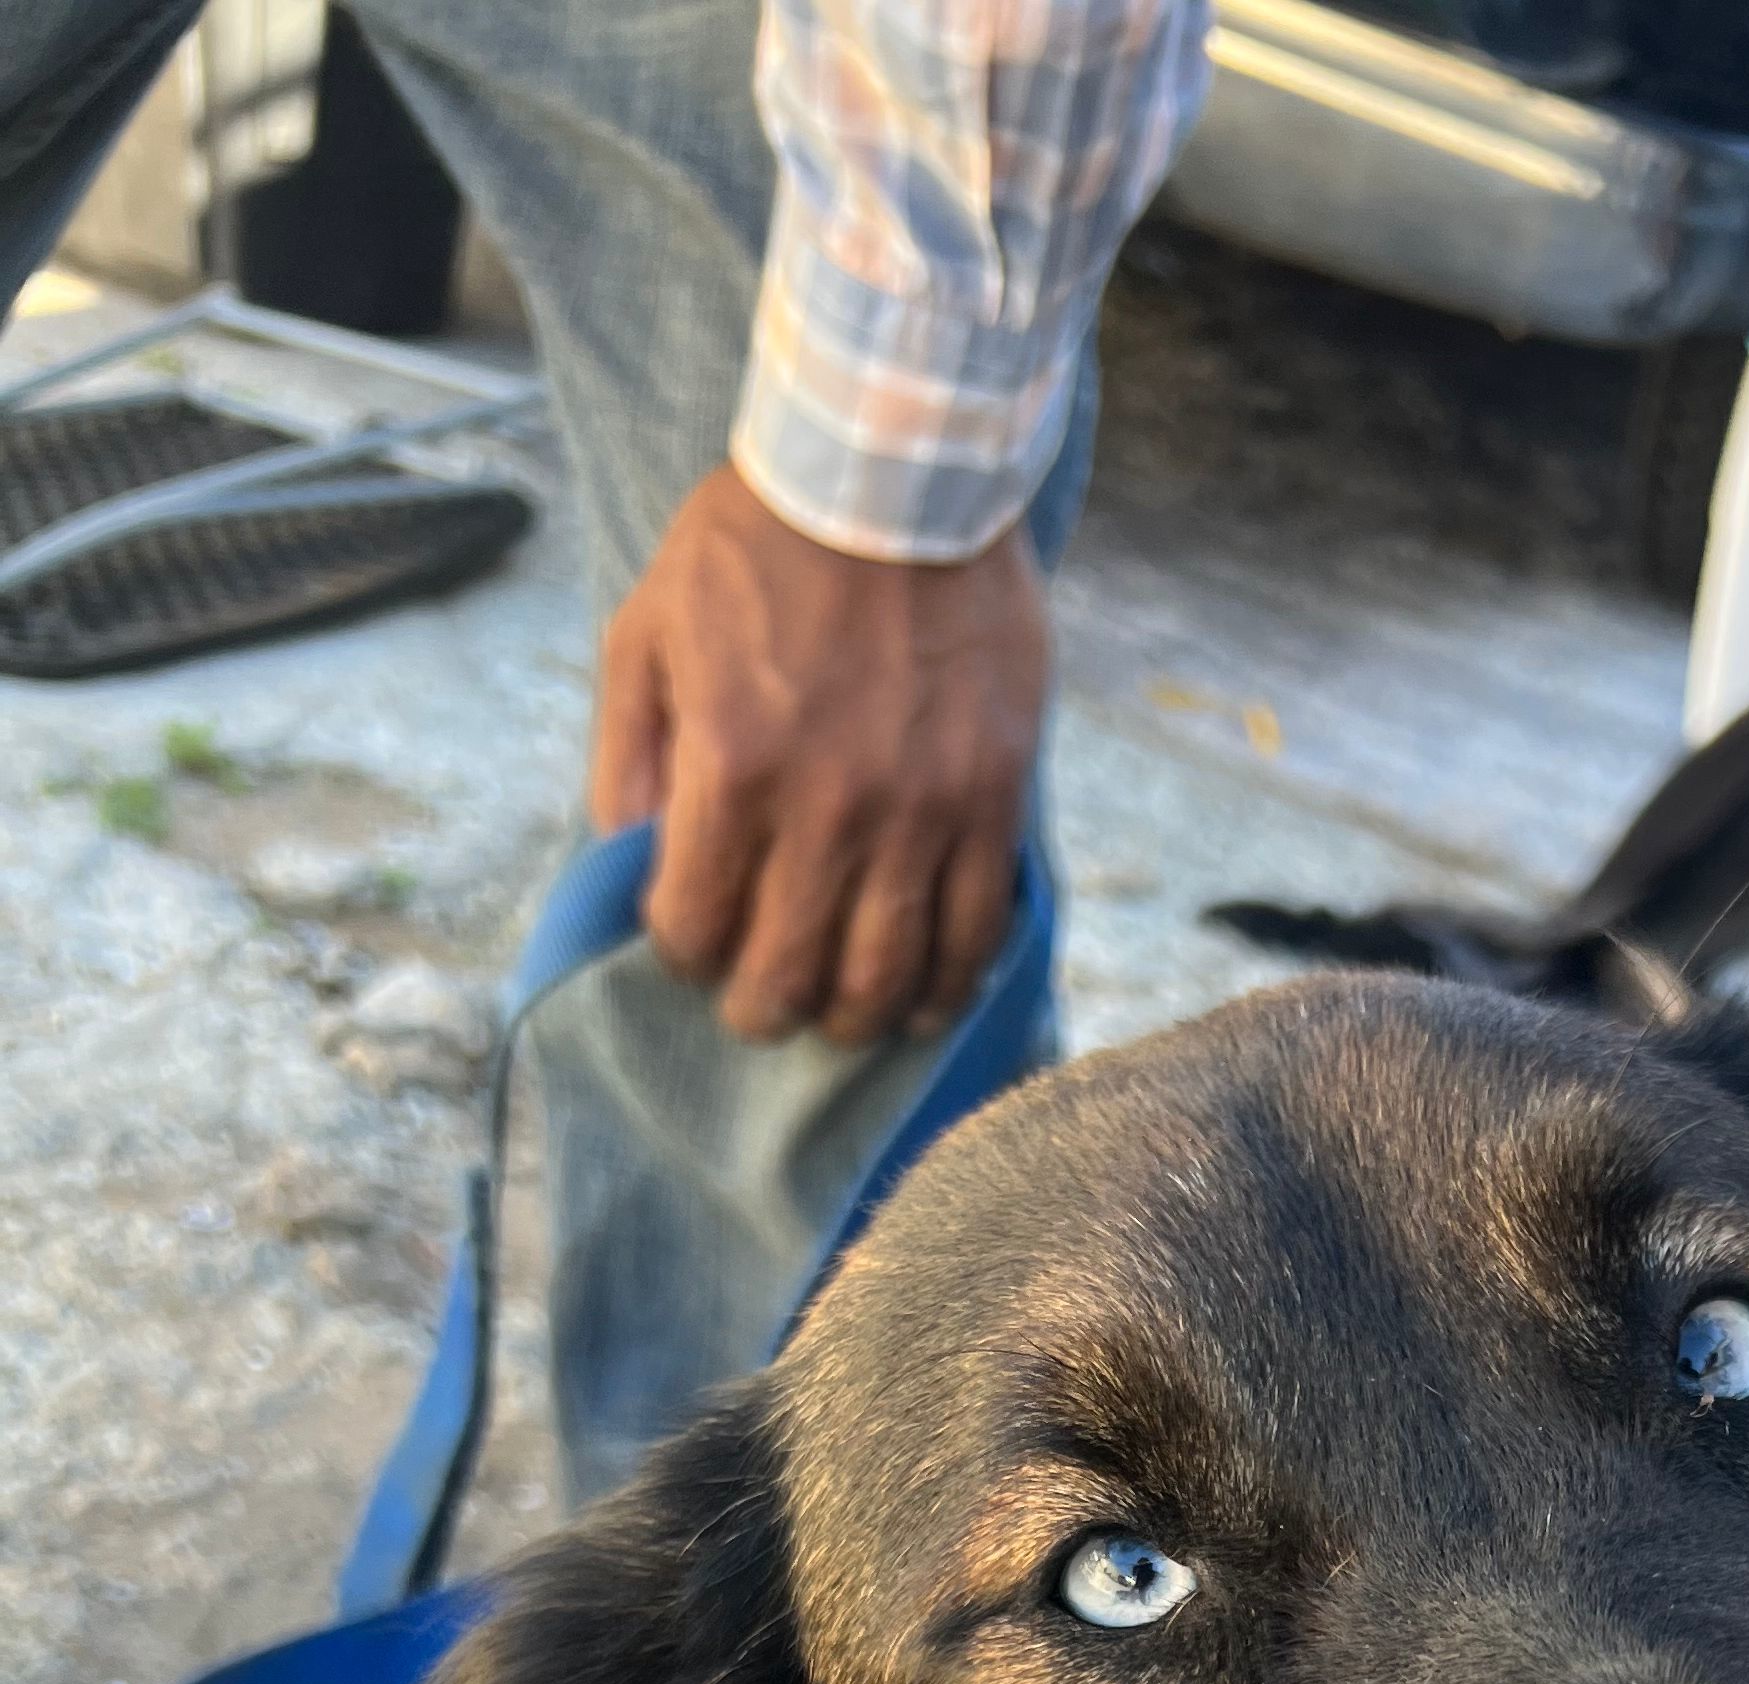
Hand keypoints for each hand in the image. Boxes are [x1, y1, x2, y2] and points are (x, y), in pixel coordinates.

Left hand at [589, 463, 1049, 1046]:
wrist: (893, 467)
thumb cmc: (755, 543)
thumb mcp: (646, 626)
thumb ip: (625, 750)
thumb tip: (623, 858)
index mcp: (730, 764)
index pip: (694, 927)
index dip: (683, 954)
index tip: (692, 941)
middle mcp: (827, 805)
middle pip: (789, 974)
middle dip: (762, 1008)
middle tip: (761, 1003)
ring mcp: (920, 809)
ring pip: (887, 976)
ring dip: (855, 1018)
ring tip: (843, 1012)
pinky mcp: (992, 798)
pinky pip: (976, 931)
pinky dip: (947, 985)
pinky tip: (925, 995)